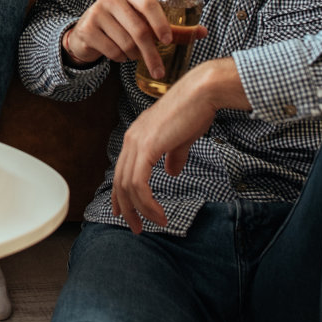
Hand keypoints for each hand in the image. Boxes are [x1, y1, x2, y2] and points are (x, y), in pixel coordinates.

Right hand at [64, 0, 208, 77]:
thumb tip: (203, 32)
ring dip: (134, 55)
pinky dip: (120, 58)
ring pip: (126, 43)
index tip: (168, 41)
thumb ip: (172, 27)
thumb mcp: (143, 20)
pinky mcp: (87, 30)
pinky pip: (112, 51)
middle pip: (139, 29)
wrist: (88, 31)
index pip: (149, 4)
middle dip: (151, 53)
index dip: (161, 23)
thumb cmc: (122, 24)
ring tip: (133, 54)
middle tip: (159, 70)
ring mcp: (96, 12)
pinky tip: (119, 53)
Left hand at [111, 59, 237, 232]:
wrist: (201, 94)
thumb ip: (173, 156)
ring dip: (140, 210)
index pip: (121, 170)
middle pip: (120, 182)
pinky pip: (139, 184)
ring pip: (128, 186)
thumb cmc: (194, 112)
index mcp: (137, 136)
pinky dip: (147, 203)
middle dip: (127, 209)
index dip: (121, 195)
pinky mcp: (147, 148)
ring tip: (155, 224)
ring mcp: (137, 143)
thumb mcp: (181, 139)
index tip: (124, 213)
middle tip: (137, 228)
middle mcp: (131, 139)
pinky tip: (159, 214)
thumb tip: (171, 172)